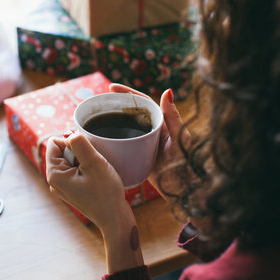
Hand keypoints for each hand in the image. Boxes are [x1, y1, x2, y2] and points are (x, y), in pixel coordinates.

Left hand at [46, 134, 144, 271]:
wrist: (115, 219)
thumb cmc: (106, 194)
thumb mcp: (94, 163)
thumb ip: (79, 144)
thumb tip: (70, 133)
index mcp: (54, 174)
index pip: (55, 143)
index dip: (72, 142)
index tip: (88, 154)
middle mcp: (55, 181)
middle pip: (63, 151)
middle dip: (80, 152)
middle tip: (94, 165)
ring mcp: (64, 187)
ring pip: (72, 160)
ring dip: (86, 160)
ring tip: (97, 173)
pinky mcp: (73, 190)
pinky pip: (78, 171)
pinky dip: (88, 170)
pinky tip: (98, 179)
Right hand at [109, 84, 190, 199]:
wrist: (184, 191)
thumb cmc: (186, 164)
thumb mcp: (179, 138)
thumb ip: (173, 116)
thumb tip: (168, 91)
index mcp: (162, 123)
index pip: (142, 103)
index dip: (127, 94)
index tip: (111, 88)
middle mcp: (152, 131)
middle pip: (130, 113)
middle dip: (115, 105)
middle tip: (98, 101)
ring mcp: (143, 144)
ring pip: (125, 128)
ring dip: (111, 122)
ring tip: (94, 118)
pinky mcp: (137, 157)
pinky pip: (122, 145)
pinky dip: (112, 140)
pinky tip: (99, 140)